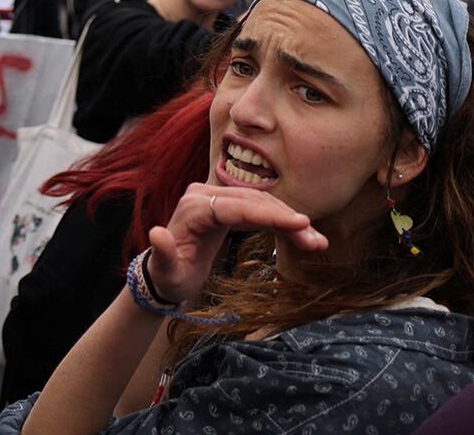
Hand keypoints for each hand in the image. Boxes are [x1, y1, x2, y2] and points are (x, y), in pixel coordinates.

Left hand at [143, 182, 326, 304]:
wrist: (166, 275)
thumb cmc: (167, 277)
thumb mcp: (165, 272)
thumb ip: (162, 254)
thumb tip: (156, 233)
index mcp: (192, 209)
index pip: (237, 208)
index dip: (270, 215)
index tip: (302, 223)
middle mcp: (203, 195)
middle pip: (253, 202)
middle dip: (287, 220)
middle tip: (317, 242)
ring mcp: (215, 198)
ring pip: (259, 204)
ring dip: (289, 222)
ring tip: (317, 242)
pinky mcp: (225, 206)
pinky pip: (257, 209)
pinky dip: (279, 222)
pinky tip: (301, 236)